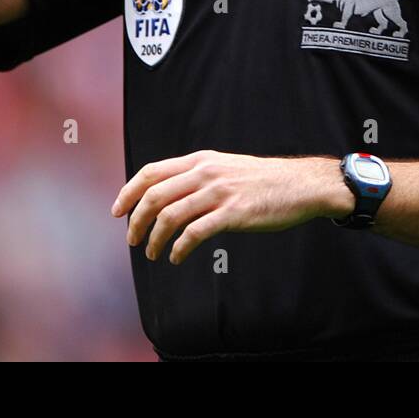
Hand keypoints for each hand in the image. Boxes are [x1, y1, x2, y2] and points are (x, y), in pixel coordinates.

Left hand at [110, 150, 345, 263]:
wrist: (300, 185)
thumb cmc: (263, 180)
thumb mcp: (226, 166)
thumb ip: (199, 175)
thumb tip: (169, 194)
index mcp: (201, 160)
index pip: (151, 172)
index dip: (128, 192)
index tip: (118, 211)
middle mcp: (206, 172)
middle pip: (154, 196)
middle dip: (136, 221)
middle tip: (132, 240)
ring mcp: (219, 192)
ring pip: (170, 216)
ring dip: (154, 239)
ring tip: (153, 253)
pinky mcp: (233, 214)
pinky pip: (195, 234)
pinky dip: (179, 248)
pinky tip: (178, 257)